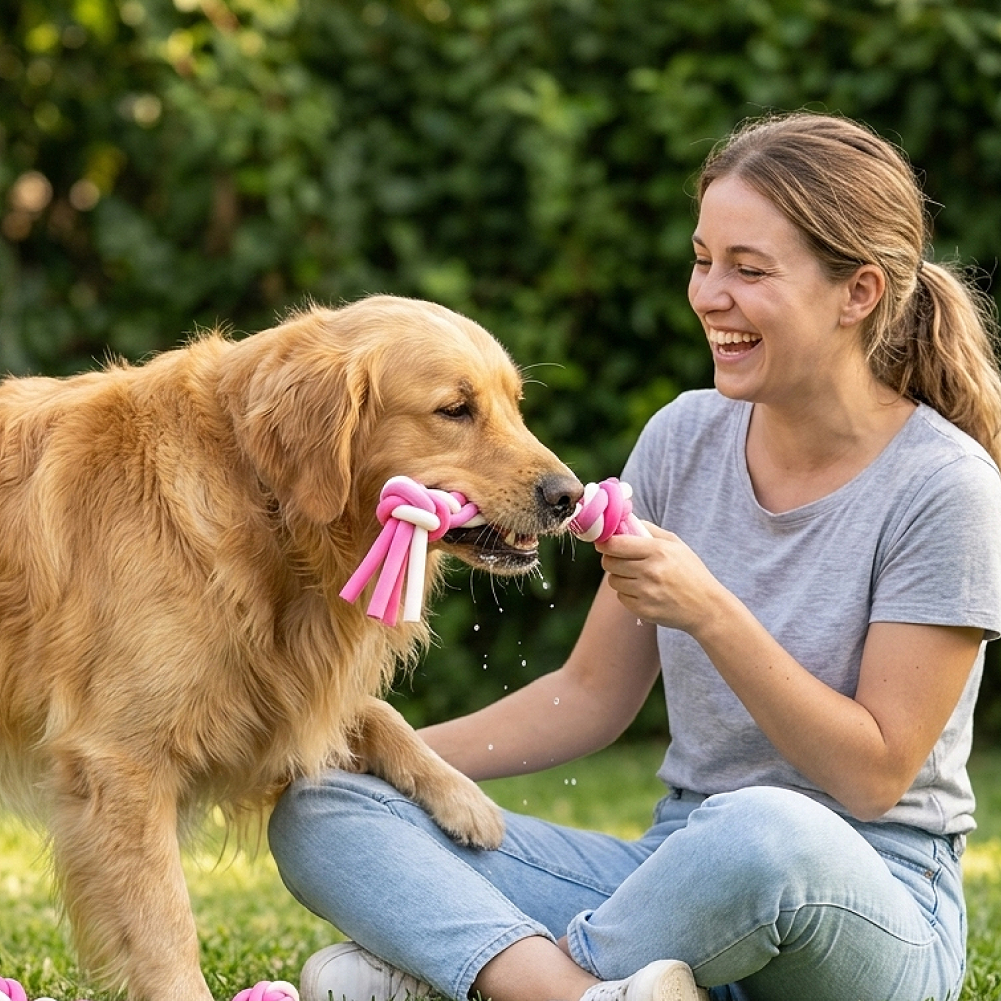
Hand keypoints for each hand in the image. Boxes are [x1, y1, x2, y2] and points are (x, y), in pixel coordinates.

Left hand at [595, 522, 723, 635]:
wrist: (706, 607)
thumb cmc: (691, 572)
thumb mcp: (676, 545)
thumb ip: (649, 530)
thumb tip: (625, 520)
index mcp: (658, 551)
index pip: (616, 544)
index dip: (604, 543)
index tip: (604, 543)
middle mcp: (650, 571)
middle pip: (609, 563)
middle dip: (610, 559)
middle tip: (620, 560)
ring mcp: (646, 592)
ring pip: (613, 581)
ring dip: (620, 577)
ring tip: (636, 577)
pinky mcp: (643, 610)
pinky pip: (621, 597)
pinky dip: (627, 594)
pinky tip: (643, 592)